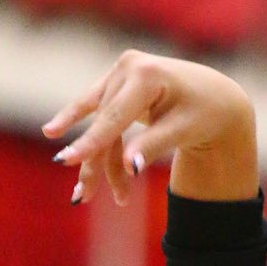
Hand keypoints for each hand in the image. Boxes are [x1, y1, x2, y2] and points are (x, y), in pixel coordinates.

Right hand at [42, 50, 257, 206]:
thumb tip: (130, 169)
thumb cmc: (204, 114)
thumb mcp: (183, 130)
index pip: (114, 117)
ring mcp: (120, 71)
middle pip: (105, 125)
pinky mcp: (116, 79)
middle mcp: (129, 66)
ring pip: (100, 123)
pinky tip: (51, 132)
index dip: (90, 142)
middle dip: (96, 164)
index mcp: (147, 75)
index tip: (67, 161)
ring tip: (85, 195)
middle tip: (83, 198)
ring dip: (95, 160)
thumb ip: (153, 146)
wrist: (216, 96)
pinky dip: (74, 120)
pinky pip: (92, 104)